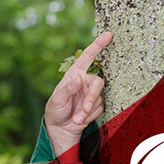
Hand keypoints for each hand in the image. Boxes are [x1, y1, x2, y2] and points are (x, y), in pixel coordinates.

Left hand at [44, 31, 112, 156]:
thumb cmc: (55, 110)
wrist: (61, 128)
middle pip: (98, 82)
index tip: (108, 34)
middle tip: (84, 110)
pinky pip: (100, 107)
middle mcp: (84, 81)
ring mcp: (91, 93)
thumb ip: (68, 88)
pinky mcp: (97, 104)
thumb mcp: (57, 99)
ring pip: (99, 97)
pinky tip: (80, 118)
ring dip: (88, 110)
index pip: (87, 57)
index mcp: (74, 75)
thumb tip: (79, 77)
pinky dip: (90, 115)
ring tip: (76, 118)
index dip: (98, 45)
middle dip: (92, 97)